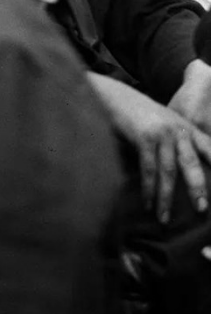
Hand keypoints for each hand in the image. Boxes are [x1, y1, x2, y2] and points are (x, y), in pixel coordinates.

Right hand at [89, 73, 210, 220]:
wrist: (113, 95)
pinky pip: (148, 168)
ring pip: (169, 171)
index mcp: (186, 128)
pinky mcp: (144, 137)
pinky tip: (147, 203)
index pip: (210, 150)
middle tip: (201, 209)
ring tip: (165, 218)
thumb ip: (177, 141)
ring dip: (166, 197)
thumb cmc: (137, 112)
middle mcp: (178, 130)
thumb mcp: (164, 122)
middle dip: (198, 189)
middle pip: (192, 165)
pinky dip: (148, 188)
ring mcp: (161, 134)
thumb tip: (184, 170)